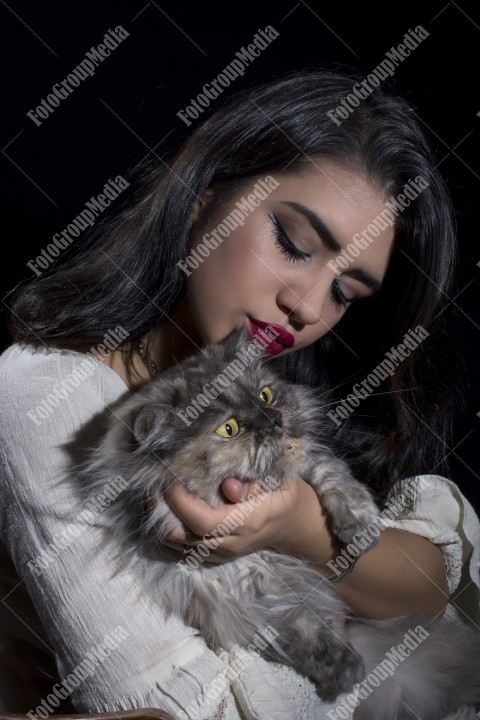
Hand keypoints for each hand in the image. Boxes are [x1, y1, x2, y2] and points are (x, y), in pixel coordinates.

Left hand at [161, 475, 340, 568]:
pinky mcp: (215, 557)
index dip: (180, 502)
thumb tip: (229, 486)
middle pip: (183, 536)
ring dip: (162, 520)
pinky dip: (169, 530)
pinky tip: (166, 511)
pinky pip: (182, 550)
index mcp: (247, 523)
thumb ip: (255, 483)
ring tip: (156, 494)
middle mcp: (231, 543)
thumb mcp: (280, 480)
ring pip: (178, 545)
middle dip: (162, 510)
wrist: (295, 524)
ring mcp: (222, 554)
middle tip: (153, 484)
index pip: (203, 520)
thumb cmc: (286, 494)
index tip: (169, 478)